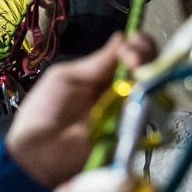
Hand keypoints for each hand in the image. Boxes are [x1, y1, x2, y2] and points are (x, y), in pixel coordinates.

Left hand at [5, 33, 156, 187]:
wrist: (39, 153)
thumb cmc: (44, 112)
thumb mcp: (66, 78)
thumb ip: (96, 62)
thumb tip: (123, 38)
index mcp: (101, 73)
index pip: (129, 52)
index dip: (136, 44)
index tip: (129, 46)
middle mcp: (119, 89)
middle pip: (147, 66)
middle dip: (147, 55)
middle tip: (135, 59)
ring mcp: (127, 110)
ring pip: (152, 86)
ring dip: (150, 74)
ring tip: (138, 71)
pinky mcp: (132, 132)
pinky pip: (149, 113)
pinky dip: (150, 100)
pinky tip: (140, 93)